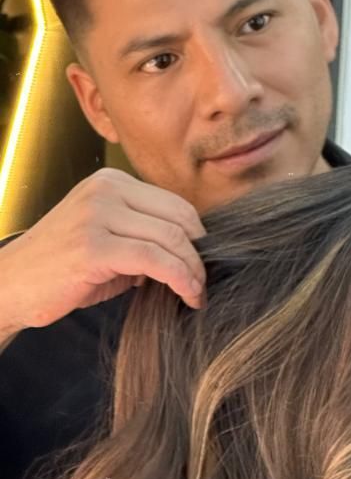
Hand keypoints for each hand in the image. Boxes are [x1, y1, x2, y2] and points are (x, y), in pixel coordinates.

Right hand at [0, 168, 206, 336]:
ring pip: (171, 238)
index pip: (175, 204)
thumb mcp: (106, 239)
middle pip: (178, 219)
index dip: (197, 237)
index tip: (201, 264)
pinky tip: (186, 296)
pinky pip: (154, 259)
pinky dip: (180, 279)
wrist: (9, 285)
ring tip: (196, 295)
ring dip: (193, 271)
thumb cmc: (60, 269)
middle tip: (203, 284)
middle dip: (198, 256)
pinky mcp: (94, 246)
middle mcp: (105, 190)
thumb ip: (143, 236)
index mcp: (110, 183)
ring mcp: (98, 215)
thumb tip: (191, 253)